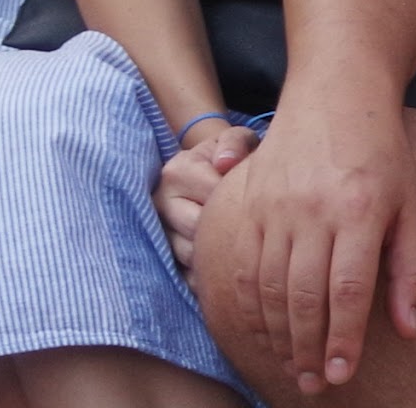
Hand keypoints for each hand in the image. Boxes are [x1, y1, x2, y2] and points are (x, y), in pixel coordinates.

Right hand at [155, 123, 259, 281]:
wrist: (210, 171)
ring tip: (241, 240)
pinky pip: (184, 276)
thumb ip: (234, 144)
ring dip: (218, 254)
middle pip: (198, 230)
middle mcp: (160, 202)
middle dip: (228, 229)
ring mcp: (157, 232)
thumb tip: (226, 163)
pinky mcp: (161, 257)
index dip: (238, 200)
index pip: (211, 196)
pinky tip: (228, 264)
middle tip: (253, 225)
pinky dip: (207, 274)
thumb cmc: (228, 156)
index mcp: (176, 171)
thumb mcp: (235, 140)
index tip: (258, 199)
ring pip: (190, 256)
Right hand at [207, 102, 415, 393]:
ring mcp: (276, 203)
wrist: (336, 92)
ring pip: (268, 288)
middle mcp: (314, 207)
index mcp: (361, 208)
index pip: (347, 289)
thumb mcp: (411, 203)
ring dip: (278, 336)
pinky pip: (242, 266)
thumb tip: (408, 330)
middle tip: (315, 384)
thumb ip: (410, 268)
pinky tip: (263, 332)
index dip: (342, 339)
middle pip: (303, 297)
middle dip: (308, 349)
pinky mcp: (250, 200)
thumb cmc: (382, 153)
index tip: (342, 376)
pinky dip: (248, 307)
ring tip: (293, 368)